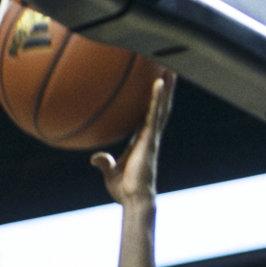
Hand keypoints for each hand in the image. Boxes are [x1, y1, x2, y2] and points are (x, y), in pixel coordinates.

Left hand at [92, 71, 172, 205]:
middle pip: (160, 105)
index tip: (156, 84)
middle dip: (165, 87)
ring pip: (162, 106)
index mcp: (142, 140)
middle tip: (168, 67)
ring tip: (170, 66)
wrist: (134, 200)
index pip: (148, 115)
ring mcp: (152, 136)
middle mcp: (150, 135)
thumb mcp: (111, 173)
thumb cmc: (125, 191)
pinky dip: (157, 98)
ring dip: (167, 86)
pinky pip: (154, 114)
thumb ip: (105, 163)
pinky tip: (158, 82)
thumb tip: (95, 158)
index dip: (153, 100)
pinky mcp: (151, 139)